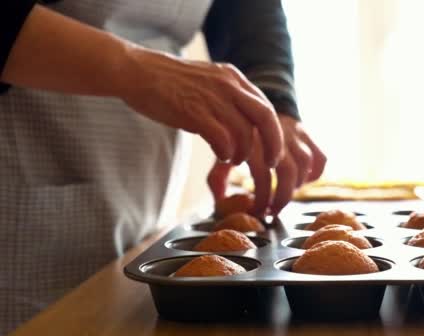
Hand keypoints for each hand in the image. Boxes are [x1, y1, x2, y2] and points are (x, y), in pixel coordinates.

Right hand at [118, 48, 282, 165]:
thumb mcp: (208, 82)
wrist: (137, 71)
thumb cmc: (169, 82)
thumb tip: (243, 124)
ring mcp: (212, 98)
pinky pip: (223, 138)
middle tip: (270, 163)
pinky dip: (226, 152)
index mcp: (233, 78)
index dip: (274, 132)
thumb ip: (227, 99)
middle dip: (273, 144)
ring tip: (234, 159)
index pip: (266, 106)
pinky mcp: (194, 112)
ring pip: (244, 132)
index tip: (273, 150)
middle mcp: (228, 85)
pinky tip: (221, 156)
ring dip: (243, 152)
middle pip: (265, 117)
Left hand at [208, 115, 325, 215]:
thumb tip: (219, 203)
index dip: (262, 200)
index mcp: (253, 143)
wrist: (252, 100)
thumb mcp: (222, 149)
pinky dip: (315, 173)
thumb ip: (218, 176)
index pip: (263, 177)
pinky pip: (320, 157)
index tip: (257, 212)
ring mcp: (293, 134)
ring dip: (297, 185)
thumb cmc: (235, 131)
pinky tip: (303, 181)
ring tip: (284, 195)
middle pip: (288, 172)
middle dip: (282, 198)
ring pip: (306, 163)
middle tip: (274, 211)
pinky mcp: (306, 133)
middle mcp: (276, 137)